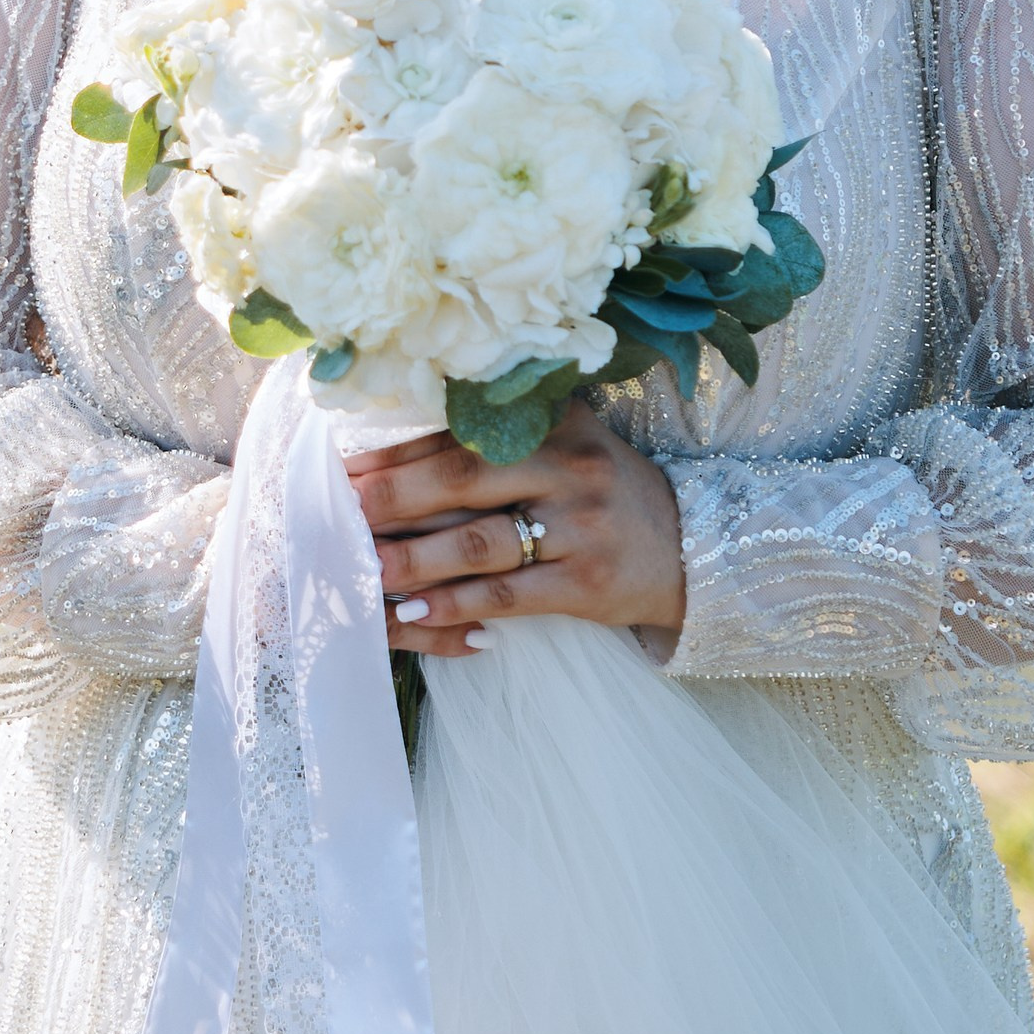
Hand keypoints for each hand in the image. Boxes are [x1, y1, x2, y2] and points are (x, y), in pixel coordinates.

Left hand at [347, 401, 685, 656]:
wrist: (694, 548)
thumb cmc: (599, 496)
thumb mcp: (562, 450)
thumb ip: (495, 443)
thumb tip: (391, 459)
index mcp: (554, 423)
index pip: (457, 434)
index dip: (394, 452)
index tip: (341, 468)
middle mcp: (569, 467)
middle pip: (461, 478)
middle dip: (391, 497)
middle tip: (339, 513)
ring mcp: (582, 527)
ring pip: (478, 542)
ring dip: (413, 558)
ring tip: (364, 568)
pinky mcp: (588, 583)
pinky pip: (506, 595)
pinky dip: (455, 604)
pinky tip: (414, 610)